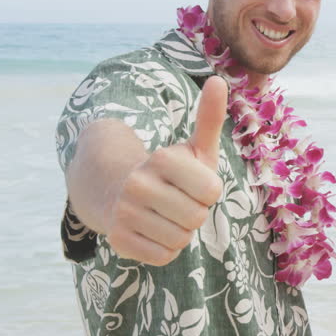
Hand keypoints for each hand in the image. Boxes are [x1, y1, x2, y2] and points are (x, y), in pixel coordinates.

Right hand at [103, 76, 227, 264]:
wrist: (119, 191)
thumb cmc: (173, 171)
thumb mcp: (195, 146)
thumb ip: (209, 118)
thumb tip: (217, 79)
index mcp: (162, 158)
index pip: (212, 192)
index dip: (209, 191)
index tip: (194, 182)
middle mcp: (137, 184)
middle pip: (197, 217)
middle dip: (196, 212)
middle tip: (179, 201)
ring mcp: (124, 213)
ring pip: (181, 239)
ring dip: (182, 231)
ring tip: (166, 215)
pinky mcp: (118, 240)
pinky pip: (164, 256)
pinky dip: (166, 249)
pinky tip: (154, 231)